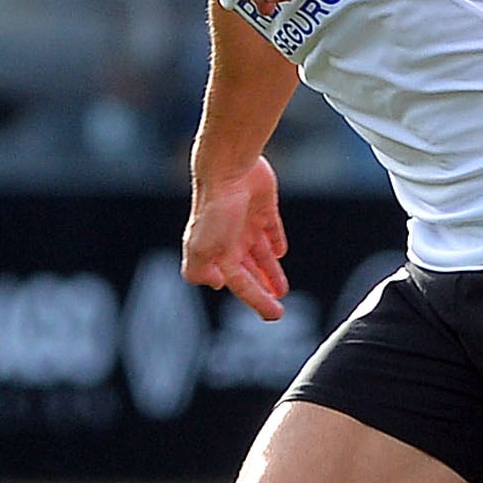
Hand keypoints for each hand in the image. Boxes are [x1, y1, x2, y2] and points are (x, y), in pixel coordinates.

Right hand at [183, 156, 289, 319]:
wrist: (228, 169)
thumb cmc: (215, 209)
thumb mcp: (201, 249)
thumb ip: (201, 272)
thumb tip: (216, 284)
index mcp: (217, 254)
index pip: (240, 284)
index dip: (257, 300)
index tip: (275, 313)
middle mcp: (230, 240)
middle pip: (249, 272)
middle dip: (261, 290)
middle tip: (277, 305)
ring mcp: (246, 223)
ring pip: (260, 255)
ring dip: (270, 272)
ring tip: (281, 288)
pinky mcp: (262, 207)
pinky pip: (271, 230)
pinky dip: (276, 242)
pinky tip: (280, 252)